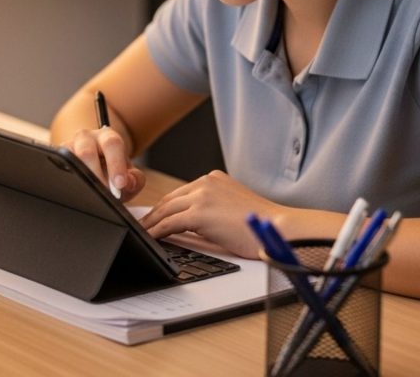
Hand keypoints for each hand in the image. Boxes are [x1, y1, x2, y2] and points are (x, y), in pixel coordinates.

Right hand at [62, 127, 145, 201]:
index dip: (116, 164)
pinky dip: (68, 182)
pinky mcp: (56, 159)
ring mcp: (68, 147)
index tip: (120, 184)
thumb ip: (135, 179)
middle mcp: (86, 137)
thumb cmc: (113, 172)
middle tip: (104, 195)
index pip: (112, 144)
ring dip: (80, 180)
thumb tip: (128, 183)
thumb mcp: (129, 176)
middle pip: (87, 152)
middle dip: (96, 175)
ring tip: (90, 197)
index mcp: (107, 137)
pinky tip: (75, 195)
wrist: (95, 169)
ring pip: (70, 160)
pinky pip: (59, 168)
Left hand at [139, 170, 277, 257]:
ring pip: (166, 210)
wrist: (278, 227)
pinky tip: (150, 239)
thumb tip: (188, 224)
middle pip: (170, 200)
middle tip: (141, 227)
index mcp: (214, 178)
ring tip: (141, 235)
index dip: (165, 207)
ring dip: (151, 224)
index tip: (154, 217)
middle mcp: (206, 182)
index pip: (181, 193)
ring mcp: (202, 195)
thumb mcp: (232, 208)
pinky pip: (170, 223)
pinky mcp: (199, 212)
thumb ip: (211, 209)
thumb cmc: (261, 225)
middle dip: (153, 215)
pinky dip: (157, 232)